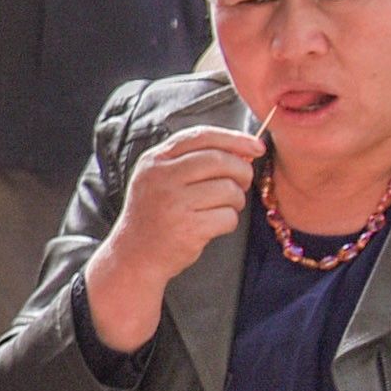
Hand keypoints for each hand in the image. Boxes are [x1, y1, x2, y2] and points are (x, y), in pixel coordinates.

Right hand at [82, 125, 261, 352]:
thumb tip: (243, 149)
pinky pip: (228, 217)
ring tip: (221, 208)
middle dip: (242, 171)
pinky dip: (228, 222)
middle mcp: (161, 178)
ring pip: (229, 189)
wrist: (133, 254)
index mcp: (154, 160)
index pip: (201, 136)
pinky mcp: (188, 228)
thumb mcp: (158, 178)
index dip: (234, 138)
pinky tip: (212, 226)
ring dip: (235, 200)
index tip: (257, 146)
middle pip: (220, 161)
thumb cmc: (155, 213)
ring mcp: (173, 203)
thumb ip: (190, 160)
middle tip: (242, 183)